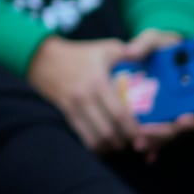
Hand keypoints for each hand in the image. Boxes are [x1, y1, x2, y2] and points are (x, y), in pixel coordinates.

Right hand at [26, 35, 139, 152]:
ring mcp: (73, 106)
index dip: (133, 128)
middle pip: (108, 130)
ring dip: (109, 146)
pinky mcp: (65, 112)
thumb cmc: (81, 53)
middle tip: (135, 143)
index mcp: (98, 82)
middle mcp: (85, 97)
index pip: (119, 113)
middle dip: (124, 141)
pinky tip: (104, 145)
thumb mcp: (106, 48)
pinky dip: (94, 145)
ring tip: (120, 145)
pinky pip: (81, 135)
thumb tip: (149, 58)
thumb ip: (130, 52)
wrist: (44, 58)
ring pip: (94, 137)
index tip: (144, 134)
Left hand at [122, 30, 193, 160]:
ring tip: (138, 142)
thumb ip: (146, 42)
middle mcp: (187, 104)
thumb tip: (130, 52)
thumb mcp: (155, 39)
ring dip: (155, 141)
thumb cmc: (160, 48)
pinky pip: (157, 136)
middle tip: (148, 133)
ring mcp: (172, 114)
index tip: (183, 119)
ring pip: (168, 134)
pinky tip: (145, 153)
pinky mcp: (157, 120)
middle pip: (182, 126)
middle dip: (166, 133)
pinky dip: (152, 146)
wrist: (152, 55)